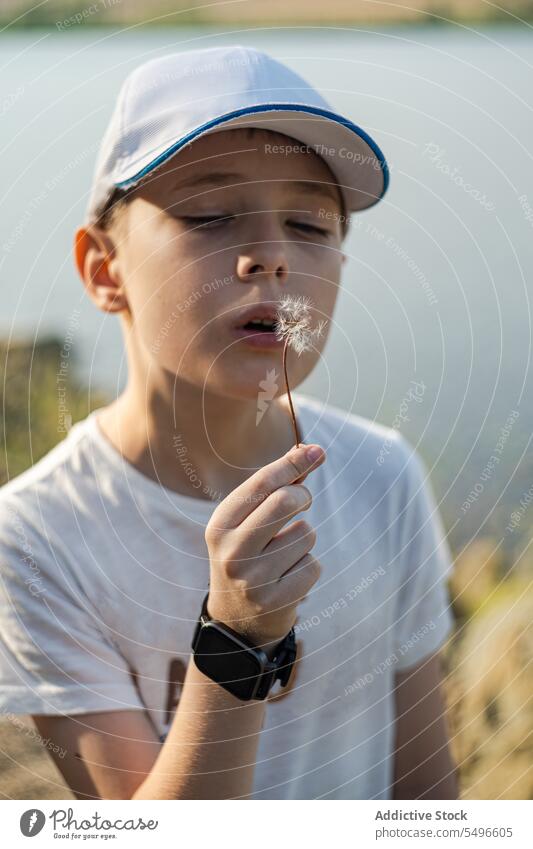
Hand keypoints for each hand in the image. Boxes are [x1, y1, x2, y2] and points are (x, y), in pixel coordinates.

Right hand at [204, 443, 325, 652]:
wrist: (236, 622)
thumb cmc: (248, 556)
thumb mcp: (249, 523)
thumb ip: (276, 488)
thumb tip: (311, 451)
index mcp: (220, 526)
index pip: (261, 483)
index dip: (292, 463)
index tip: (316, 451)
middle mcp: (231, 551)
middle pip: (284, 501)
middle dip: (303, 497)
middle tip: (303, 503)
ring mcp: (253, 579)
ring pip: (306, 534)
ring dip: (304, 539)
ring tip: (285, 554)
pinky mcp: (276, 602)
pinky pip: (313, 565)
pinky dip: (308, 566)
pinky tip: (289, 576)